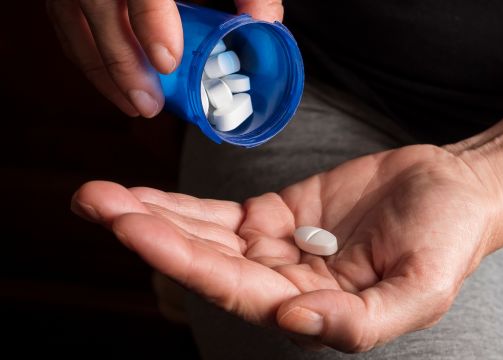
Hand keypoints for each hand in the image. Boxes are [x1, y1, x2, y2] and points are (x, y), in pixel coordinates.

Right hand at [46, 0, 283, 117]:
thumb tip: (265, 24)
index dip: (151, 22)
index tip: (169, 61)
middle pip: (97, 6)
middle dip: (121, 61)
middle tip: (149, 102)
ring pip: (71, 18)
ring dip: (100, 67)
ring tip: (133, 104)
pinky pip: (63, 18)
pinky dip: (86, 52)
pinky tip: (113, 81)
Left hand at [71, 145, 502, 351]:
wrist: (457, 190)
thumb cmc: (447, 242)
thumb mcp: (420, 290)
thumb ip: (360, 321)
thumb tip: (292, 318)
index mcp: (314, 308)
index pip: (238, 290)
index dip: (187, 260)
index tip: (138, 229)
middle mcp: (285, 282)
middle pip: (207, 262)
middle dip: (151, 235)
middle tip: (98, 204)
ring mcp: (277, 246)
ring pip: (205, 236)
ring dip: (153, 217)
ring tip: (100, 197)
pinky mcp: (276, 214)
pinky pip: (221, 214)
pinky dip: (182, 206)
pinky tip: (142, 198)